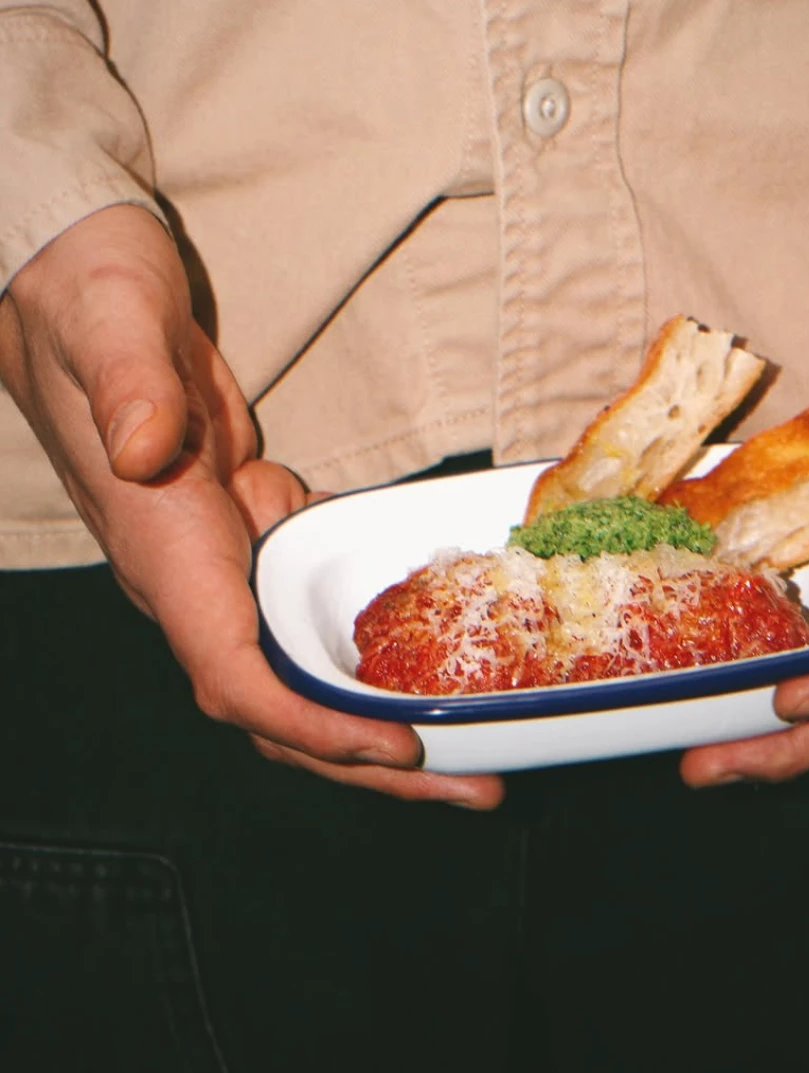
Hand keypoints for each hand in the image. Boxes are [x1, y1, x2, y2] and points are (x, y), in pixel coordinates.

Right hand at [0, 205, 502, 807]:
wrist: (72, 283)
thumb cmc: (86, 299)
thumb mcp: (109, 322)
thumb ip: (127, 387)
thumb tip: (145, 452)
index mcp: (165, 548)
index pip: (233, 674)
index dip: (312, 725)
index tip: (394, 744)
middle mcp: (194, 574)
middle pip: (282, 707)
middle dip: (370, 762)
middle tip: (472, 788)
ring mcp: (225, 556)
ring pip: (301, 672)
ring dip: (378, 720)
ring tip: (467, 753)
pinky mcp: (250, 526)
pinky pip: (309, 611)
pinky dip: (367, 648)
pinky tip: (429, 655)